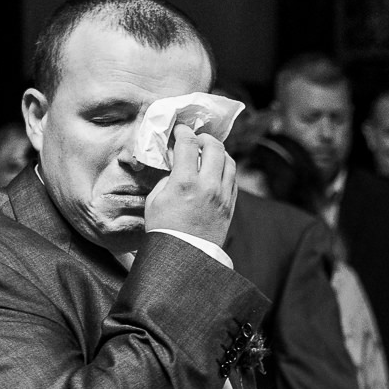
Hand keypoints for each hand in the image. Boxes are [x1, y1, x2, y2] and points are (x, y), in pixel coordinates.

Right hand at [144, 124, 236, 248]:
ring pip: (229, 161)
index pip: (189, 143)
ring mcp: (223, 196)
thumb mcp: (155, 200)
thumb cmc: (164, 230)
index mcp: (184, 183)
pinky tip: (215, 172)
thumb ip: (166, 178)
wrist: (184, 257)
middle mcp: (208, 186)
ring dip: (218, 152)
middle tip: (196, 139)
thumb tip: (175, 164)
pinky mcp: (230, 206)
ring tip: (208, 153)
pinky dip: (225, 170)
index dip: (183, 131)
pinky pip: (233, 179)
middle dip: (204, 138)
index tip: (180, 130)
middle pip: (214, 147)